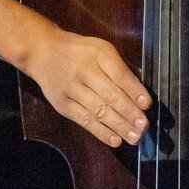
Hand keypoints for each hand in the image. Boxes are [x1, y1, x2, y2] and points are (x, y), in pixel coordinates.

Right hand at [24, 22, 149, 147]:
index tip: (147, 105)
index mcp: (98, 53)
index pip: (119, 74)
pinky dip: (101, 131)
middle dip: (129, 113)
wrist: (42, 52)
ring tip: (134, 137)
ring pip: (99, 110)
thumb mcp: (99, 49)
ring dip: (119, 126)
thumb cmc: (79, 51)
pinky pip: (84, 120)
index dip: (134, 90)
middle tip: (143, 126)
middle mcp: (84, 71)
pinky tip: (115, 140)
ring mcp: (72, 89)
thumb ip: (117, 67)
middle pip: (110, 95)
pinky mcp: (62, 105)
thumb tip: (138, 92)